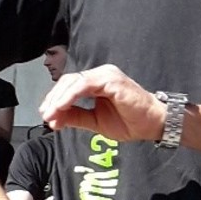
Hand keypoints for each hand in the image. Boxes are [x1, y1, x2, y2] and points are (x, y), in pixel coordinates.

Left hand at [39, 65, 164, 141]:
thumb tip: (54, 119)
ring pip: (73, 82)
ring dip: (58, 99)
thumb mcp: (96, 122)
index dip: (55, 101)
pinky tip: (62, 108)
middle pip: (68, 81)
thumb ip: (76, 117)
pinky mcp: (111, 79)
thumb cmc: (132, 121)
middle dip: (53, 100)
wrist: (154, 124)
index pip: (69, 86)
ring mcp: (106, 75)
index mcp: (97, 82)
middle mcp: (100, 75)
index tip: (47, 117)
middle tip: (46, 116)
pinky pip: (84, 85)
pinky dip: (70, 96)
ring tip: (51, 114)